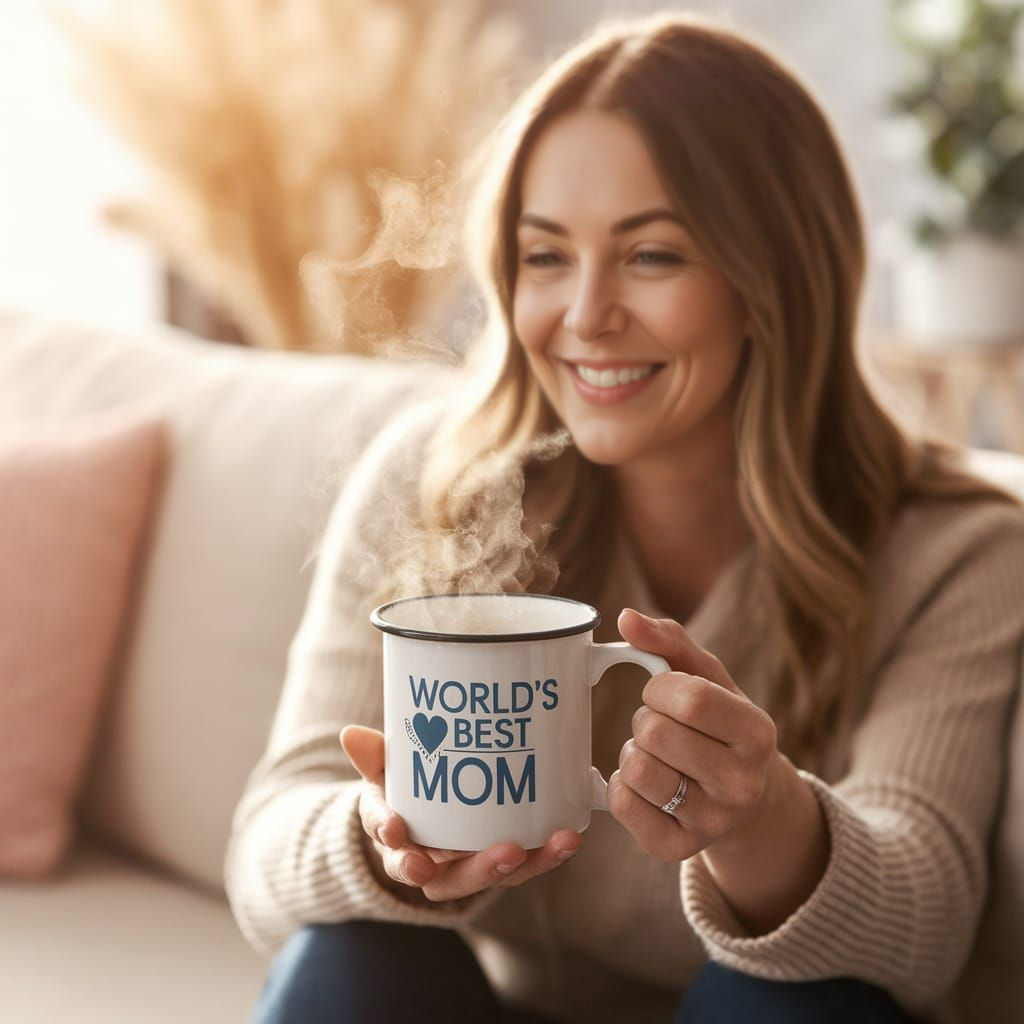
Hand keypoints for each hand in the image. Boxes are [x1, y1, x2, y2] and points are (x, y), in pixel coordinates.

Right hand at [340, 725, 582, 902]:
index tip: (394, 830)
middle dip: (479, 869)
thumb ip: (373, 756)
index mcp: (396, 839)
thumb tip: (350, 734)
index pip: (390, 845)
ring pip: (491, 876)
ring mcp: (464, 867)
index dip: (392, 839)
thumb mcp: (383, 772)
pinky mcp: (497, 862)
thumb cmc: (402, 790)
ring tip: (555, 843)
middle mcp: (429, 863)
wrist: (417, 818)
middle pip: (448, 879)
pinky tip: (568, 836)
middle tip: (505, 852)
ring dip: (525, 864)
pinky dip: (545, 855)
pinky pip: (521, 865)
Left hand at [607, 609, 779, 861]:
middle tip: (662, 728)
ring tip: (656, 755)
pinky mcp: (677, 849)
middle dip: (644, 719)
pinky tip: (645, 784)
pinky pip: (621, 804)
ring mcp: (712, 822)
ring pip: (636, 769)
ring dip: (632, 752)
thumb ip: (668, 640)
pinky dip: (620, 785)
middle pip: (655, 734)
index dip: (661, 689)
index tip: (665, 693)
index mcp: (758, 733)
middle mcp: (743, 784)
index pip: (691, 699)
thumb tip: (625, 617)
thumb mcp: (707, 677)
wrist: (741, 799)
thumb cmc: (717, 723)